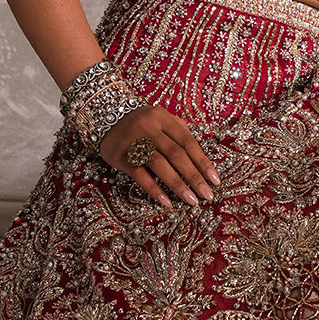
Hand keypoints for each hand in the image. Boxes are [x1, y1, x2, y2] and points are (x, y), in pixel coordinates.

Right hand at [100, 105, 220, 206]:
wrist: (103, 117)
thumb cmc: (140, 123)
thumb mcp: (160, 119)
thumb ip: (179, 132)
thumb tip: (201, 157)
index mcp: (164, 118)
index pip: (188, 142)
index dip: (203, 162)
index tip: (215, 180)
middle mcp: (150, 128)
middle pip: (177, 154)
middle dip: (194, 176)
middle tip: (207, 195)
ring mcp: (135, 142)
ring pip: (160, 165)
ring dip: (178, 185)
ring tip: (192, 201)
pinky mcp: (121, 156)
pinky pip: (140, 175)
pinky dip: (154, 189)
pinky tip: (167, 202)